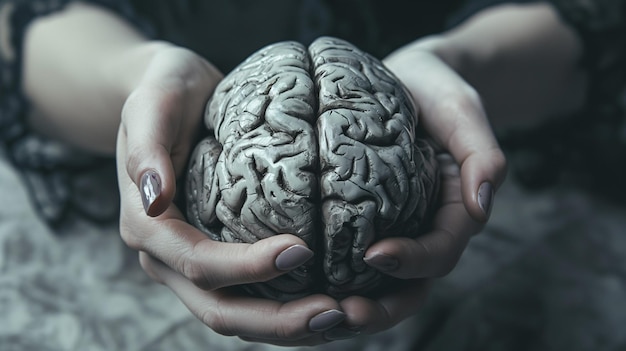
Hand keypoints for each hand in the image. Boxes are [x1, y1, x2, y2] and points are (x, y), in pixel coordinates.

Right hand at [115, 45, 346, 344]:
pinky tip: (326, 301)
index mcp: (147, 226)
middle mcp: (165, 257)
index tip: (303, 251)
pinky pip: (248, 297)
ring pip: (235, 315)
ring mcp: (188, 264)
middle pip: (218, 310)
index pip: (198, 263)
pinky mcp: (215, 258)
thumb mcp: (152, 101)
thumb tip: (154, 198)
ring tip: (340, 317)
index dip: (248, 267)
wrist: (167, 98)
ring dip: (285, 326)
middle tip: (334, 313)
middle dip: (276, 321)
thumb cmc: (164, 91)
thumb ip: (147, 147)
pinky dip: (284, 308)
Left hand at [322, 42, 506, 336]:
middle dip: (382, 306)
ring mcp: (397, 228)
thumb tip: (482, 204)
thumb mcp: (462, 111)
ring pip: (382, 284)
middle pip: (411, 286)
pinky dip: (335, 278)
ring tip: (319, 312)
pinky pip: (353, 258)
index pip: (440, 251)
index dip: (414, 260)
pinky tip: (303, 286)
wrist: (411, 78)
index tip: (374, 254)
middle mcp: (425, 228)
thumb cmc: (437, 92)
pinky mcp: (366, 220)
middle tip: (344, 313)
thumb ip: (481, 154)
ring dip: (356, 303)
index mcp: (453, 211)